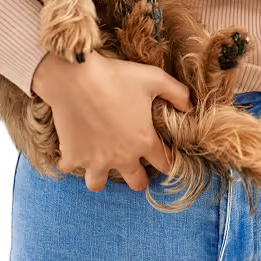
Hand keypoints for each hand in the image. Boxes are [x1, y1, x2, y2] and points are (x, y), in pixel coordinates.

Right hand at [35, 51, 193, 192]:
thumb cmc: (116, 76)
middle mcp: (122, 157)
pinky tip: (74, 148)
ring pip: (98, 184)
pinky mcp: (72, 156)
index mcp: (144, 141)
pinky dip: (71, 161)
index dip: (168, 160)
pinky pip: (70, 168)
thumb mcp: (154, 78)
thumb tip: (190, 107)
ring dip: (101, 175)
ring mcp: (95, 160)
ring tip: (102, 161)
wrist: (76, 77)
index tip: (164, 154)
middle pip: (136, 182)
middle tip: (135, 163)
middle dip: (138, 176)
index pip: (165, 164)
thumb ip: (177, 93)